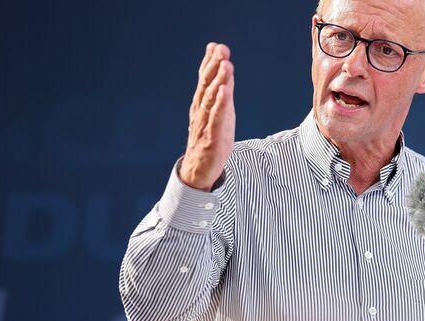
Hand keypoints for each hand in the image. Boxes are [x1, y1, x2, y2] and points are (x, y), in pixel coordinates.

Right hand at [179, 43, 234, 190]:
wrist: (199, 171)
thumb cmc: (210, 138)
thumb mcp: (219, 112)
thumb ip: (221, 90)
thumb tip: (225, 66)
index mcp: (201, 104)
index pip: (204, 79)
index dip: (209, 62)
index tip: (215, 45)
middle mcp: (200, 111)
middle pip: (207, 85)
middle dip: (214, 66)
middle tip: (221, 49)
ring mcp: (205, 124)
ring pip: (211, 99)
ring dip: (218, 81)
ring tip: (226, 65)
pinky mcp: (211, 137)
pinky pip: (215, 119)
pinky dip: (219, 104)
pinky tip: (224, 92)